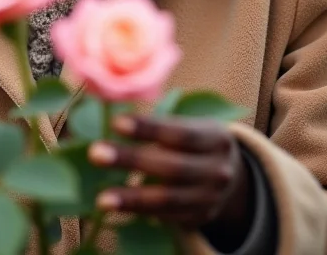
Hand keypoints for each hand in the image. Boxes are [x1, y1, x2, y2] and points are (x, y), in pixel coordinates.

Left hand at [88, 114, 250, 232]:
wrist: (231, 177)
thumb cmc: (193, 140)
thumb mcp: (190, 125)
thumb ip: (158, 123)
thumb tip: (110, 109)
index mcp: (216, 138)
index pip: (180, 133)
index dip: (148, 129)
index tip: (115, 123)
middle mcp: (217, 171)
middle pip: (172, 167)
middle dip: (131, 160)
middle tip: (96, 153)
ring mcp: (209, 199)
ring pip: (168, 200)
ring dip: (132, 199)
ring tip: (101, 199)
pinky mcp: (198, 218)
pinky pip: (166, 217)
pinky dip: (139, 213)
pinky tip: (115, 208)